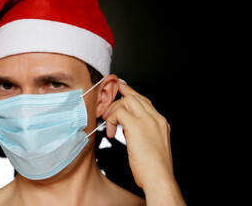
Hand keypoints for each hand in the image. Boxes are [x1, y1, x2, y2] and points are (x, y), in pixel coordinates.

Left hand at [102, 80, 184, 204]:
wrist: (159, 178)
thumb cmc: (153, 168)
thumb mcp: (152, 145)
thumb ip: (143, 132)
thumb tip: (128, 128)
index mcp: (161, 122)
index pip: (144, 101)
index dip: (131, 94)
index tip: (121, 90)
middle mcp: (156, 118)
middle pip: (135, 97)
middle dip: (118, 100)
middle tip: (107, 110)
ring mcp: (148, 120)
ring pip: (127, 100)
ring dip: (114, 110)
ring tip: (109, 124)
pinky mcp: (137, 125)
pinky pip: (119, 113)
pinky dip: (111, 120)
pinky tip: (111, 132)